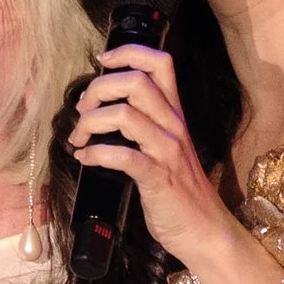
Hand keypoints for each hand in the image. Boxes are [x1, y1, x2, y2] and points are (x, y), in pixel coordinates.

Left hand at [67, 42, 231, 266]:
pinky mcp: (158, 178)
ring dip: (90, 121)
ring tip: (79, 137)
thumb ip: (144, 127)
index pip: (160, 62)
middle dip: (99, 88)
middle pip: (136, 81)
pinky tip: (85, 158)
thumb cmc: (180, 192)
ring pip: (125, 114)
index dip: (128, 52)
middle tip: (82, 109)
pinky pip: (122, 156)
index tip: (102, 60)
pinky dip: (96, 153)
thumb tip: (106, 111)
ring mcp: (167, 151)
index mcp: (174, 114)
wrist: (205, 231)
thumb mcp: (166, 149)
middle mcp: (173, 126)